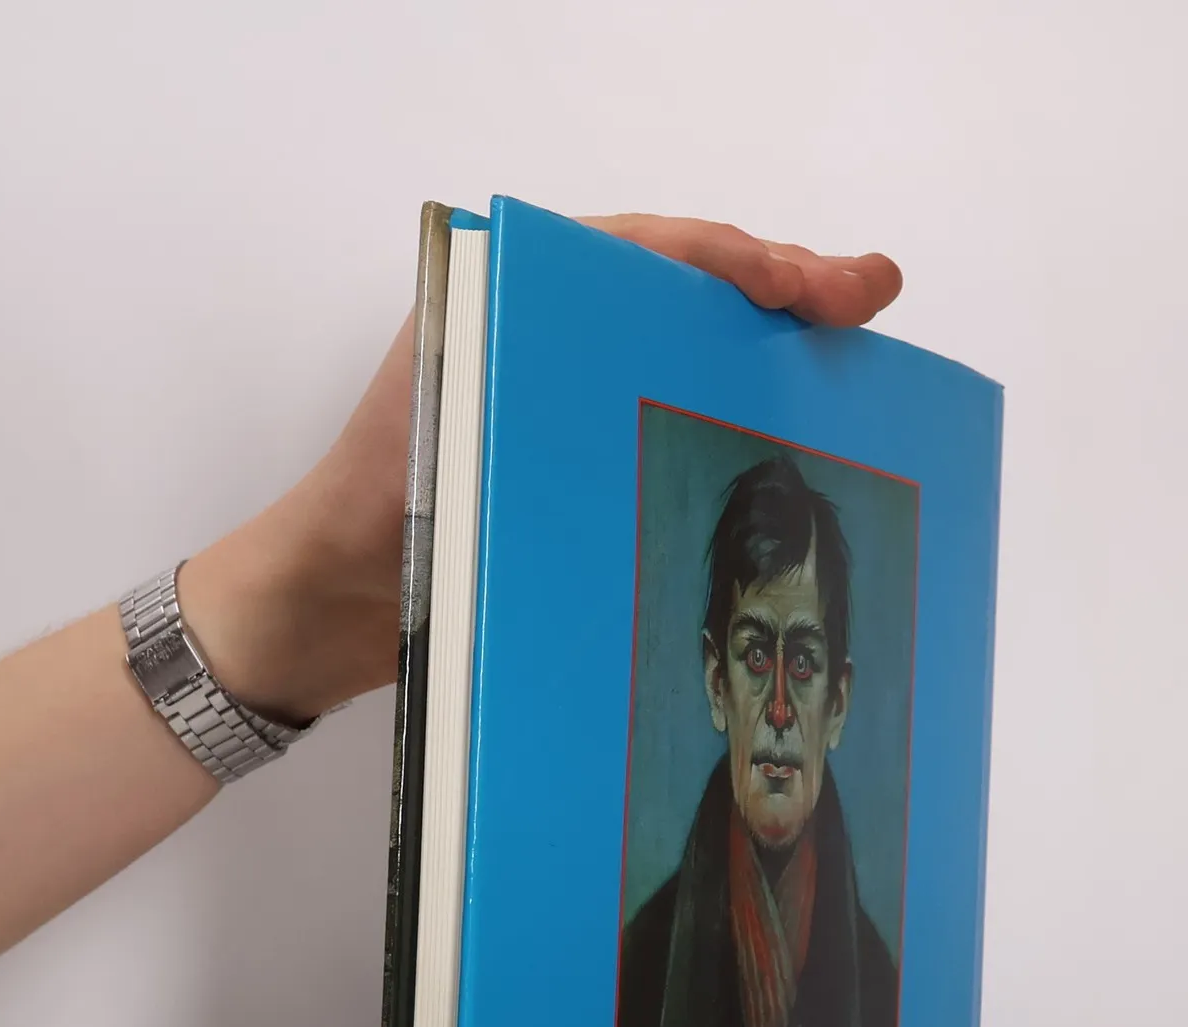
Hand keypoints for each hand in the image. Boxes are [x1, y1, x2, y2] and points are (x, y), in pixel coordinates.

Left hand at [180, 216, 902, 724]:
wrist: (318, 610)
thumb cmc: (361, 518)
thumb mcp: (440, 428)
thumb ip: (515, 367)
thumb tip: (637, 324)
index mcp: (513, 305)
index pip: (655, 255)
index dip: (749, 261)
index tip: (824, 288)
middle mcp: (546, 344)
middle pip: (686, 295)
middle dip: (784, 292)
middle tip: (869, 300)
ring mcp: (563, 408)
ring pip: (687, 361)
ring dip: (769, 363)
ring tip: (853, 369)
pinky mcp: (572, 471)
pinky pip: (664, 431)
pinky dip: (728, 431)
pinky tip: (788, 456)